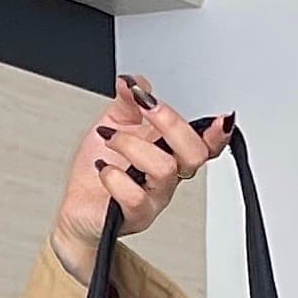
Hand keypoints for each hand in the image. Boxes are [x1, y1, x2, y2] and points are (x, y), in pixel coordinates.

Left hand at [51, 75, 232, 277]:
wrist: (78, 206)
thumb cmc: (101, 168)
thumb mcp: (113, 123)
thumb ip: (128, 101)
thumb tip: (134, 82)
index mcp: (170, 152)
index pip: (207, 144)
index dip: (219, 133)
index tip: (220, 118)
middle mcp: (168, 177)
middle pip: (195, 154)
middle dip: (171, 123)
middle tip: (145, 108)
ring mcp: (154, 198)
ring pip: (164, 169)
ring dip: (131, 145)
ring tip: (109, 138)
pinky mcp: (134, 216)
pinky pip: (134, 196)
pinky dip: (113, 176)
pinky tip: (102, 169)